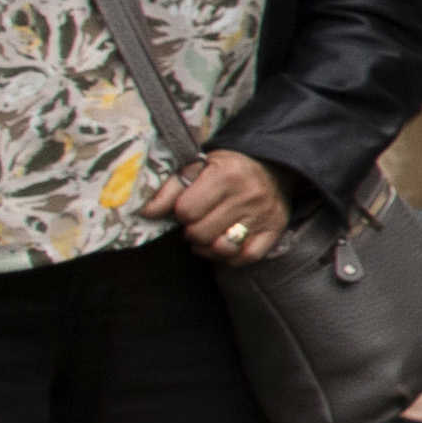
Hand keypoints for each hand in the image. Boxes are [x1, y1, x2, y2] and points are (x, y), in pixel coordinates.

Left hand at [160, 148, 290, 268]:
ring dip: (208, 246)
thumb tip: (146, 213)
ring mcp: (263, 215)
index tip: (187, 207)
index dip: (181, 212)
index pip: (186, 211)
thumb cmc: (226, 168)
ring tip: (208, 235)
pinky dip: (231, 257)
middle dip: (192, 230)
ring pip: (222, 248)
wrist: (272, 165)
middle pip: (201, 233)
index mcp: (226, 175)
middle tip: (198, 221)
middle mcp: (248, 195)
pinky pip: (247, 257)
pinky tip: (224, 245)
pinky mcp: (275, 230)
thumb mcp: (197, 167)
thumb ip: (170, 189)